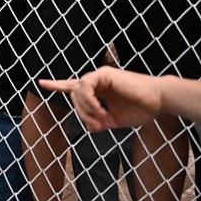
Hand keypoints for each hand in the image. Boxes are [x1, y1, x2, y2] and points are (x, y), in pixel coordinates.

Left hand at [39, 67, 163, 132]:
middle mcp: (96, 81)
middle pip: (73, 95)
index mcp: (98, 90)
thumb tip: (88, 127)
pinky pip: (85, 86)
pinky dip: (89, 101)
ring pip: (77, 91)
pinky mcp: (104, 73)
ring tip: (102, 119)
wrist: (159, 101)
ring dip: (86, 109)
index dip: (57, 85)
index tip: (41, 83)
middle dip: (81, 113)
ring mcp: (99, 76)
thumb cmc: (141, 108)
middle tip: (99, 124)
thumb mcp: (115, 120)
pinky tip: (101, 110)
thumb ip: (99, 123)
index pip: (73, 86)